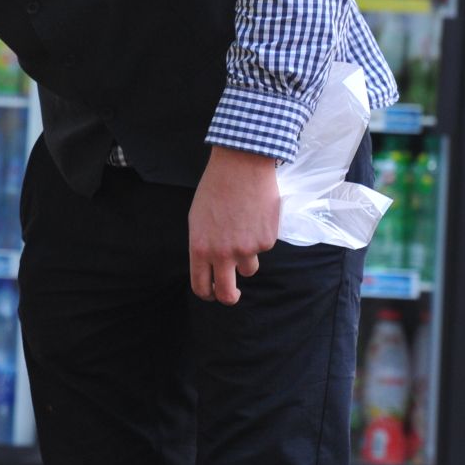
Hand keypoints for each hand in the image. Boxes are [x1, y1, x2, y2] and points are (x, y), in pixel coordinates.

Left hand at [189, 145, 280, 304]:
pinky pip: (263, 248)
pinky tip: (255, 215)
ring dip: (246, 257)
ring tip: (243, 228)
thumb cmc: (215, 190)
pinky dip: (260, 237)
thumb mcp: (197, 220)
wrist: (241, 167)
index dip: (206, 294)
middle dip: (229, 297)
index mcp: (199, 248)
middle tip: (232, 294)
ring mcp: (247, 249)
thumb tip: (211, 264)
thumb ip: (204, 245)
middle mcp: (223, 253)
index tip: (211, 293)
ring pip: (248, 268)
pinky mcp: (266, 241)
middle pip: (226, 292)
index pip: (200, 285)